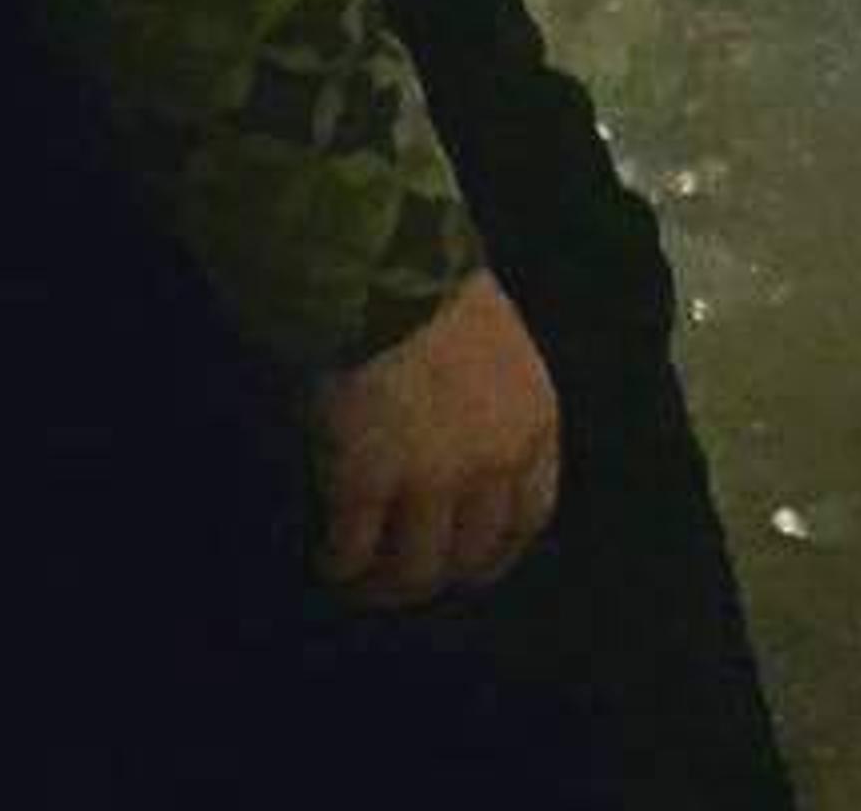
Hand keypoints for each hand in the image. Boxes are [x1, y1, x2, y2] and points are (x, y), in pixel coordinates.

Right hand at [308, 271, 562, 609]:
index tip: (468, 566)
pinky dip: (338, 564)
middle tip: (400, 577)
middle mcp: (493, 465)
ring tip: (357, 579)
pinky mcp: (366, 485)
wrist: (390, 274)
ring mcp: (431, 481)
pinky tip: (326, 555)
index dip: (496, 551)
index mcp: (534, 426)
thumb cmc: (442, 299)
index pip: (529, 518)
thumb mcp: (502, 357)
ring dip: (383, 584)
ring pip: (413, 572)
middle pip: (471, 557)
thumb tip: (468, 467)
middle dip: (436, 575)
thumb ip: (497, 415)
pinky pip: (351, 553)